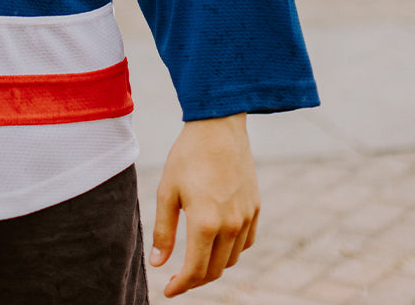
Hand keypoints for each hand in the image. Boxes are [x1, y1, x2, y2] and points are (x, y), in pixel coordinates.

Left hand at [150, 113, 258, 297]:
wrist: (218, 126)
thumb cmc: (187, 156)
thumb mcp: (167, 191)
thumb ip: (163, 230)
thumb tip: (158, 263)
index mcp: (206, 223)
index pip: (195, 270)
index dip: (181, 285)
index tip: (168, 291)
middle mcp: (230, 225)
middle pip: (215, 270)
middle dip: (195, 280)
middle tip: (178, 280)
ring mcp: (246, 217)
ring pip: (231, 258)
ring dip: (213, 266)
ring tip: (195, 262)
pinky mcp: (255, 207)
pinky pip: (246, 242)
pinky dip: (231, 251)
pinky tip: (217, 245)